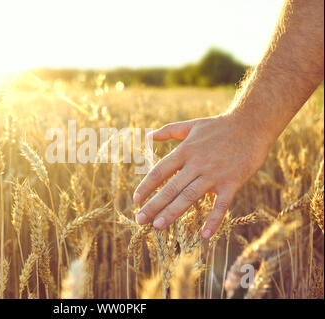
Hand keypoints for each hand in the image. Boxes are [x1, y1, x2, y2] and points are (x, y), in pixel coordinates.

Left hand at [133, 113, 273, 238]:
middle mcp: (197, 164)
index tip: (136, 199)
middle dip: (154, 205)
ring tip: (158, 226)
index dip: (147, 186)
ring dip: (173, 212)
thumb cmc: (219, 126)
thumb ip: (169, 131)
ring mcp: (214, 174)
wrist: (252, 124)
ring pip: (190, 197)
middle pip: (171, 188)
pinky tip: (204, 235)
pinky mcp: (232, 182)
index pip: (160, 171)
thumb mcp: (191, 125)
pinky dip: (213, 220)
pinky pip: (221, 205)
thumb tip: (149, 135)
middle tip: (140, 220)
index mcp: (185, 151)